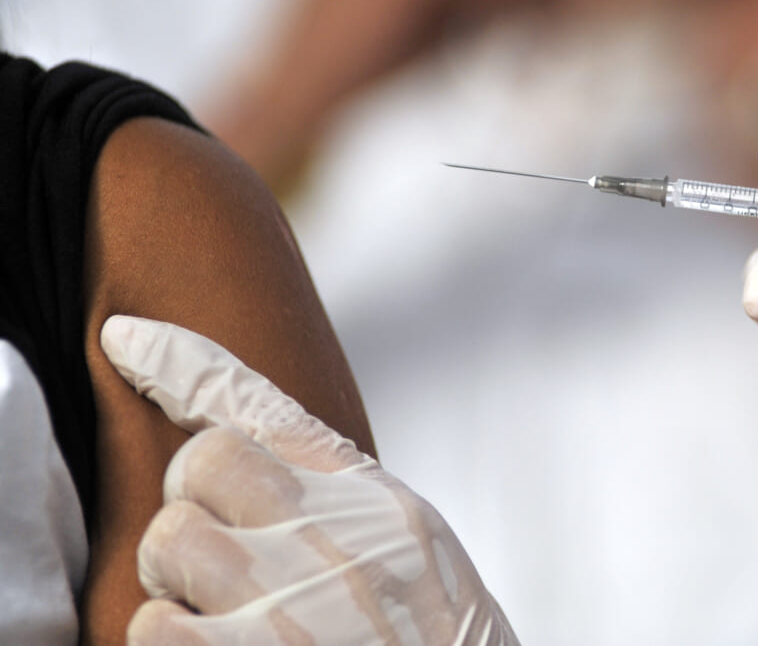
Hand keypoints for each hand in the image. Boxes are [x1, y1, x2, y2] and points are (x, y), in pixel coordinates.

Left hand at [100, 316, 516, 644]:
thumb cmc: (437, 639)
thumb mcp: (412, 548)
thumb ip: (340, 496)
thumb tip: (253, 456)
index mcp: (373, 501)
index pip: (265, 407)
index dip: (182, 362)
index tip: (125, 338)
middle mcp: (329, 537)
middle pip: (201, 462)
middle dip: (195, 504)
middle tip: (222, 555)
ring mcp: (283, 604)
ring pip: (167, 542)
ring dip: (179, 585)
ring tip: (227, 618)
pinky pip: (152, 629)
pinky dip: (174, 642)